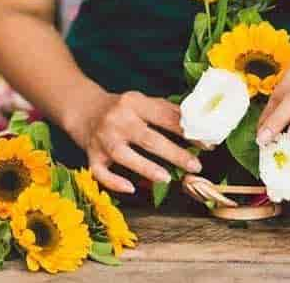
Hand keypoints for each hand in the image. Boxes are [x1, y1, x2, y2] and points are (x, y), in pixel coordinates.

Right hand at [68, 90, 202, 193]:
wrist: (83, 108)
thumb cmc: (121, 108)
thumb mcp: (142, 101)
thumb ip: (165, 111)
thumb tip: (198, 125)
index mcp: (133, 102)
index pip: (164, 116)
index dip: (187, 131)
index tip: (206, 144)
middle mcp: (117, 119)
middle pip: (148, 138)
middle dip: (174, 153)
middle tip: (195, 166)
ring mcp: (102, 139)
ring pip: (124, 155)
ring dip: (146, 168)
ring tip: (167, 178)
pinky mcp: (90, 155)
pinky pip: (100, 172)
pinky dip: (114, 182)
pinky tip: (131, 189)